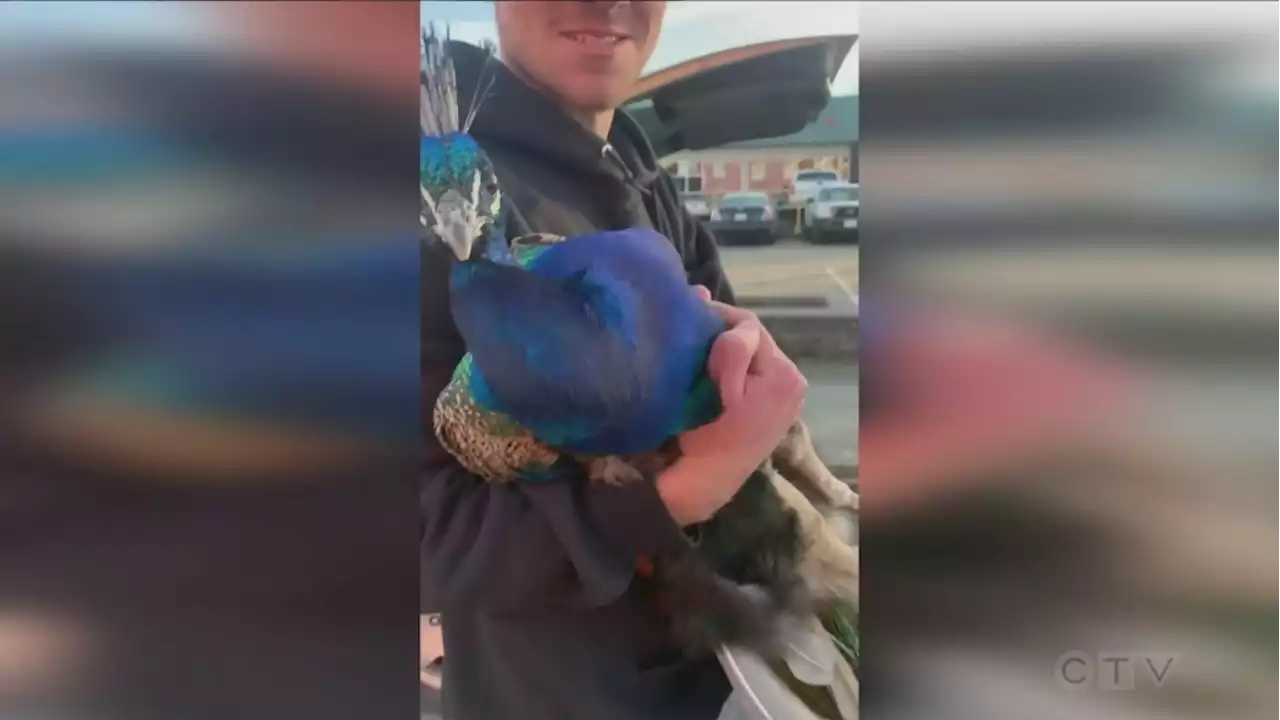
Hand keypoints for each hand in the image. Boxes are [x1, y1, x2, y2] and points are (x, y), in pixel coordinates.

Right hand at [656, 286, 807, 524]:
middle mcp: (793, 380)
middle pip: (754, 339)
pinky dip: (733, 367)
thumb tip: (710, 305)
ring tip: (701, 353)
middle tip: (693, 335)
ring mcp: (786, 394)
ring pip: (752, 354)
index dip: (718, 319)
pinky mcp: (774, 404)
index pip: (749, 327)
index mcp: (784, 373)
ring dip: (727, 350)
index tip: (691, 317)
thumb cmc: (713, 432)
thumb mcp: (723, 387)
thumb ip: (732, 348)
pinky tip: (714, 373)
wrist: (711, 478)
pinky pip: (753, 371)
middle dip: (723, 334)